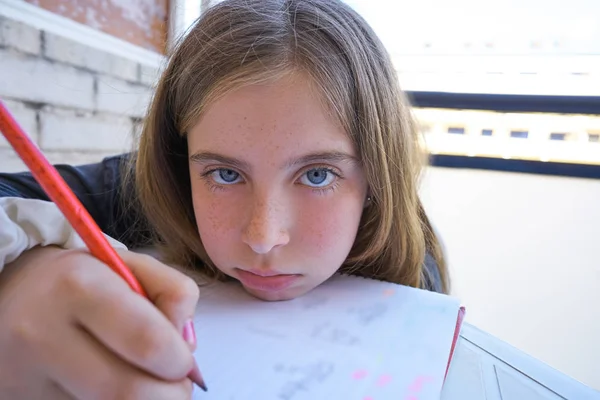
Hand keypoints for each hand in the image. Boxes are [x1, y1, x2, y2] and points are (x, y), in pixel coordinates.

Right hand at [0, 245, 199, 398]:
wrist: (9, 298)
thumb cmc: (81, 282)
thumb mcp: (128, 265)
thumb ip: (172, 292)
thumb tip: (186, 344)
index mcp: (79, 287)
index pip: (148, 342)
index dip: (179, 360)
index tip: (184, 360)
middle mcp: (44, 334)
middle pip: (129, 392)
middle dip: (169, 394)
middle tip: (174, 382)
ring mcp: (27, 378)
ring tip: (144, 380)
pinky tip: (110, 386)